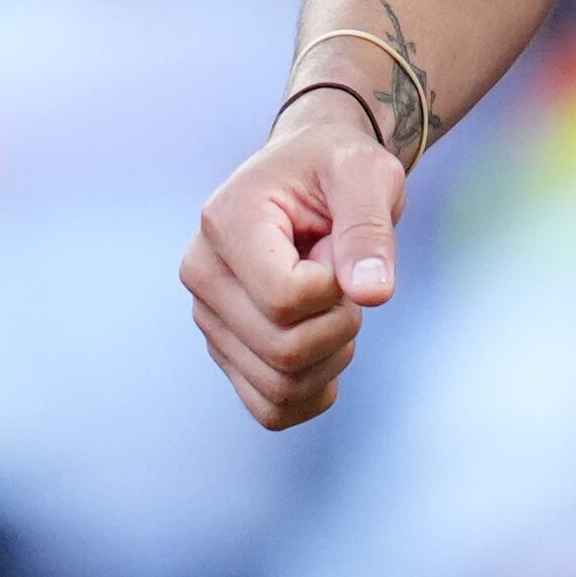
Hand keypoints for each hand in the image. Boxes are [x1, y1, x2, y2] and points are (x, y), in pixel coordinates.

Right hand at [183, 90, 406, 428]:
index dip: (336, 288)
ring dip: (332, 360)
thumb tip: (373, 294)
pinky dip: (313, 393)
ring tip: (337, 307)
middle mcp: (202, 274)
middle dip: (341, 325)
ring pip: (278, 388)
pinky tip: (330, 351)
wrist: (313, 172)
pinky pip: (269, 409)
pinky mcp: (225, 348)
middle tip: (347, 280)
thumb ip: (369, 229)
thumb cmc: (339, 167)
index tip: (342, 250)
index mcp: (226, 223)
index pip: (286, 298)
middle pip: (282, 350)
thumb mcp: (367, 175)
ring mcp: (209, 317)